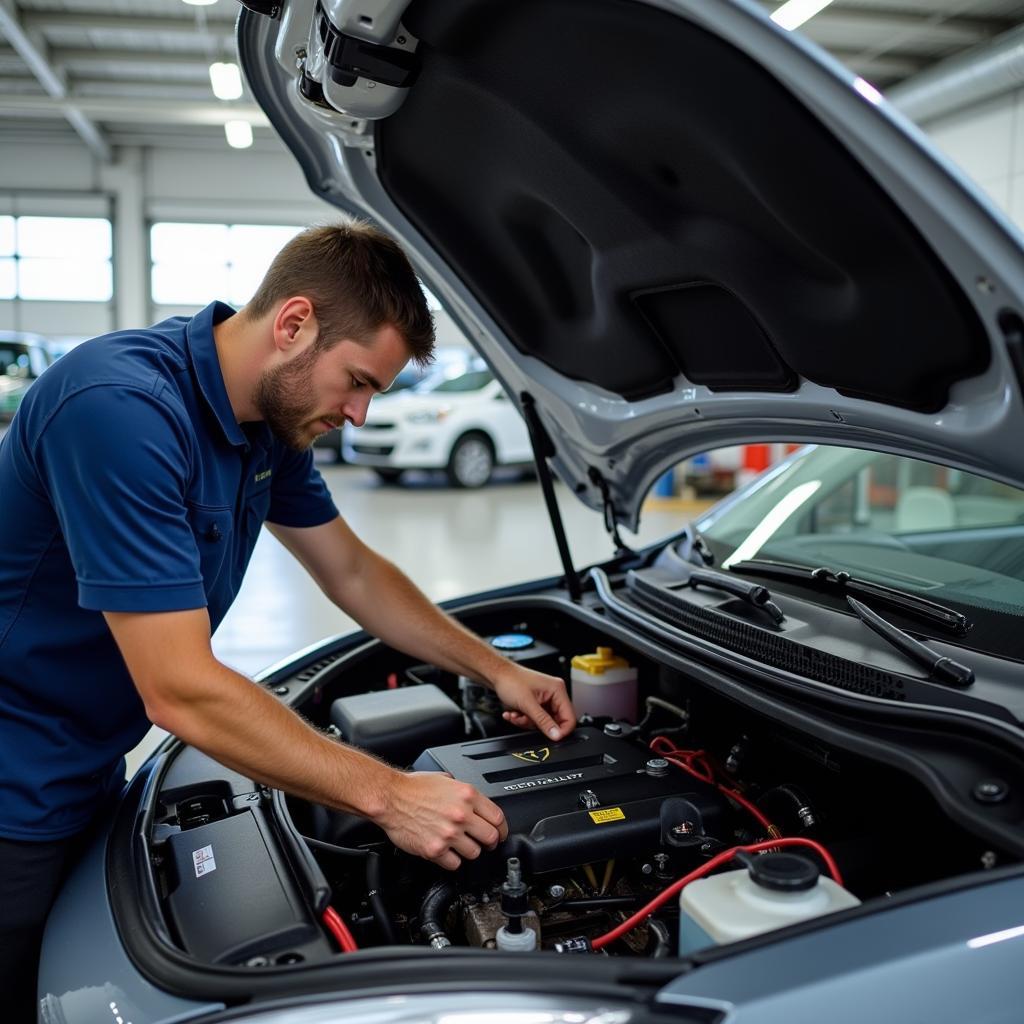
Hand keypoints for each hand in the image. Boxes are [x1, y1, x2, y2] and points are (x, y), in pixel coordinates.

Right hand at [374, 771, 507, 870]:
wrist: (390, 798)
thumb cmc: (413, 787)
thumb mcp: (445, 779)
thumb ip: (463, 792)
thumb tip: (474, 802)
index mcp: (467, 795)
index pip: (498, 817)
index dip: (502, 828)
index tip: (501, 833)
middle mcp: (461, 815)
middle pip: (491, 838)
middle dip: (490, 842)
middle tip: (486, 843)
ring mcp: (449, 834)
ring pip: (474, 853)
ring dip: (470, 851)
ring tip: (461, 846)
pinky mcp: (435, 850)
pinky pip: (455, 864)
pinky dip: (452, 861)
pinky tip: (447, 853)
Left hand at [492, 664, 576, 740]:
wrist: (497, 675)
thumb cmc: (511, 681)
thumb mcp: (527, 704)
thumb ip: (543, 721)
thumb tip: (556, 735)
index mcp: (557, 690)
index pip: (569, 717)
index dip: (562, 730)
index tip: (552, 737)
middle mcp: (554, 693)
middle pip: (555, 721)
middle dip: (537, 725)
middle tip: (526, 720)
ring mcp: (545, 698)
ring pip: (543, 722)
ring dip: (528, 722)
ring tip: (517, 715)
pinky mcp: (537, 702)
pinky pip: (535, 718)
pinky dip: (524, 719)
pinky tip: (514, 713)